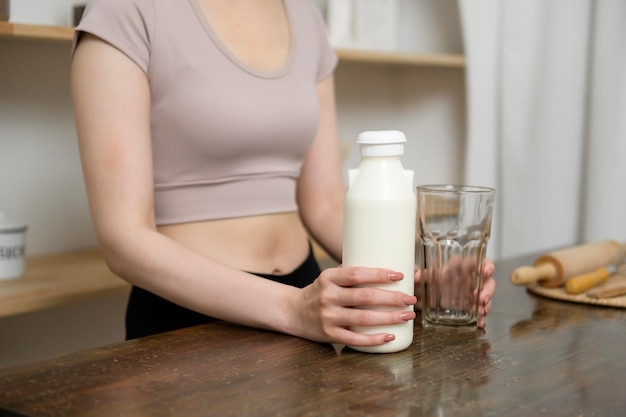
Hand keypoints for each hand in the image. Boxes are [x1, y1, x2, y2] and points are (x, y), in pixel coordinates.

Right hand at [295, 267, 416, 346]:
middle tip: (411, 298)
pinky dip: (374, 339)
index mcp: (328, 278)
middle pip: (365, 297)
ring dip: (389, 318)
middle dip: (392, 298)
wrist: (292, 312)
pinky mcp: (329, 334)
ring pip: (363, 319)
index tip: (399, 276)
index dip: (378, 274)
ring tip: (407, 315)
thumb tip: (393, 272)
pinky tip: (390, 336)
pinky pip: (355, 339)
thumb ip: (354, 274)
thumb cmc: (320, 292)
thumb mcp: (330, 278)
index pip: (356, 274)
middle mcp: (327, 296)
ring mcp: (328, 317)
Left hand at [414, 258, 495, 327]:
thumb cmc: (434, 279)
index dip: (488, 266)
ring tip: (481, 312)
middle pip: (488, 282)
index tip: (487, 272)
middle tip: (482, 298)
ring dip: (485, 305)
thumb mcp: (429, 276)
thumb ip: (423, 275)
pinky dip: (480, 317)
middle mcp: (473, 280)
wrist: (429, 293)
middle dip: (487, 291)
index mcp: (466, 268)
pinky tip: (480, 322)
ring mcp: (474, 293)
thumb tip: (416, 275)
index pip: (482, 263)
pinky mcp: (472, 306)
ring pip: (485, 297)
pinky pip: (480, 310)